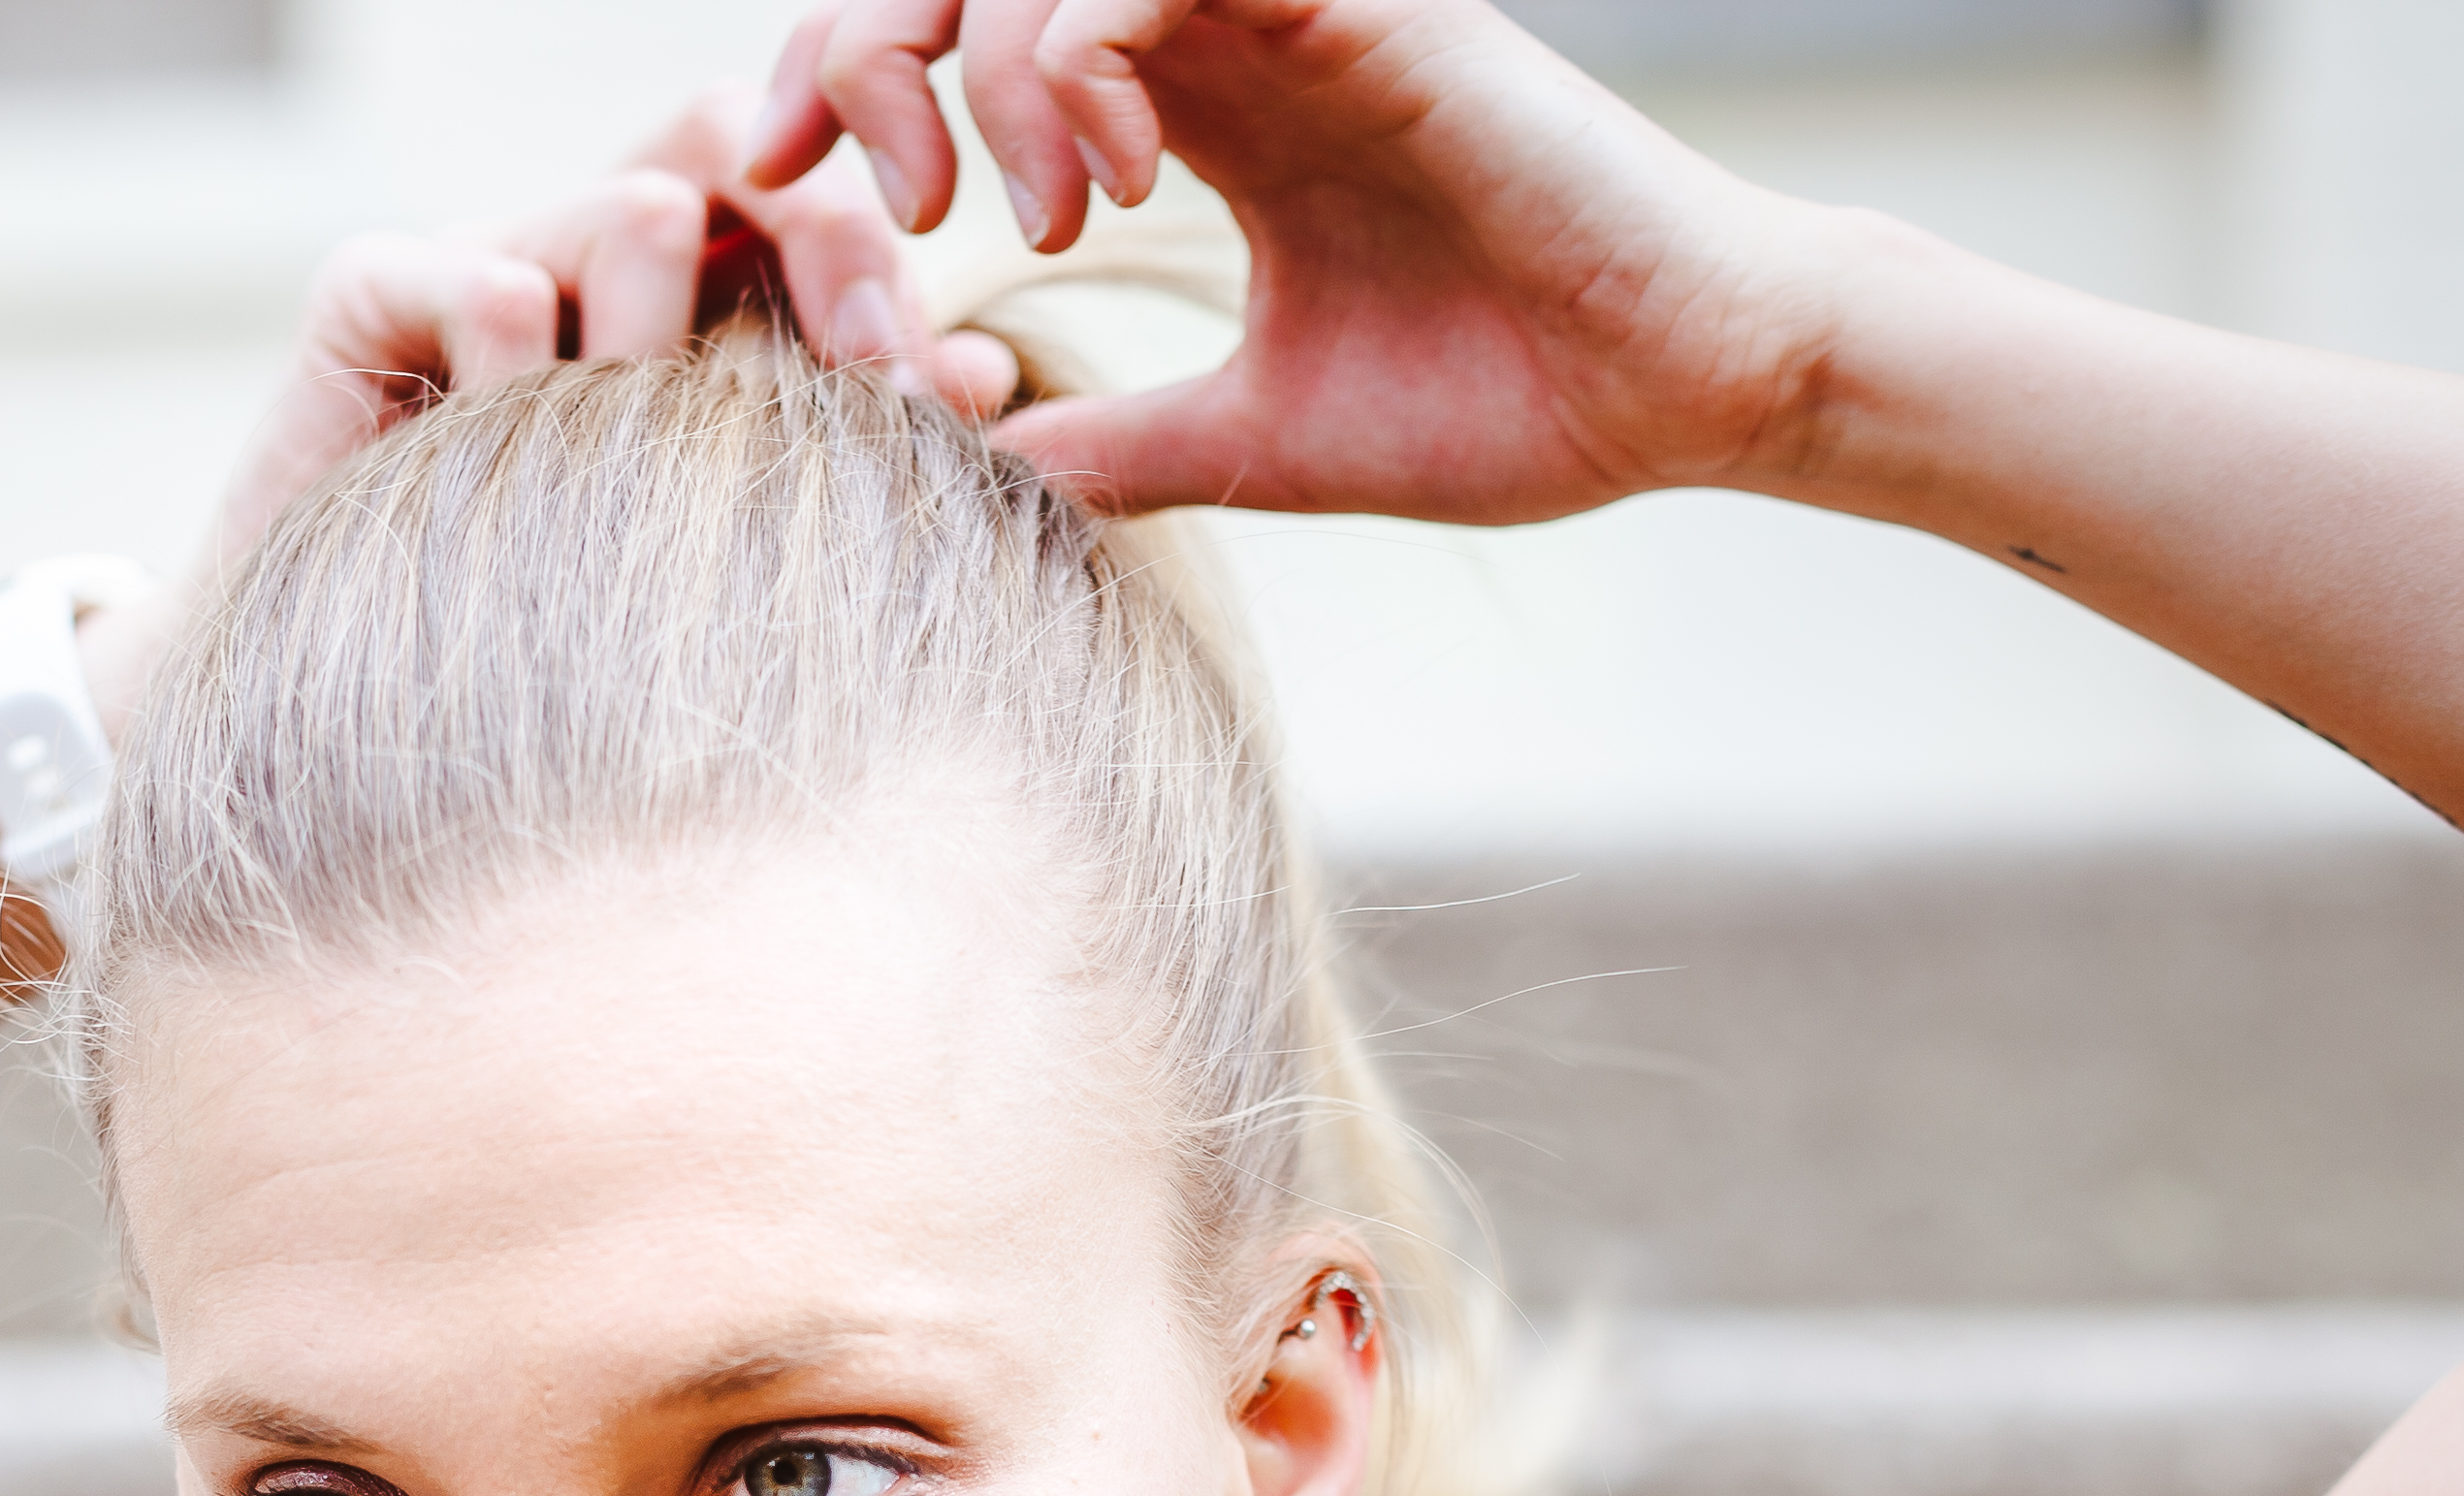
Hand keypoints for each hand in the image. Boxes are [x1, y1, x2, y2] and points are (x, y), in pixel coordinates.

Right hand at [180, 86, 1026, 604]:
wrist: (345, 726)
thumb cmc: (564, 645)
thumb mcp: (730, 542)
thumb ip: (852, 452)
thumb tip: (988, 378)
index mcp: (677, 293)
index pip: (805, 188)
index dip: (882, 259)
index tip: (934, 392)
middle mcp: (579, 251)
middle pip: (730, 144)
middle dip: (830, 243)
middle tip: (876, 368)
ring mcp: (472, 259)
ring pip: (631, 209)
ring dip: (678, 345)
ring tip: (658, 470)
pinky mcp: (364, 293)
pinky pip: (478, 282)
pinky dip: (521, 374)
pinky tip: (522, 485)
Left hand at [751, 0, 1828, 526]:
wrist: (1681, 393)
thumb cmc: (1506, 406)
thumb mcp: (1251, 441)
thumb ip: (1111, 443)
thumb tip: (969, 481)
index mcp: (1186, 101)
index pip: (959, 30)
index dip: (834, 81)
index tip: (781, 190)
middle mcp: (1221, 23)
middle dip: (854, 47)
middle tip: (862, 189)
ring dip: (977, 65)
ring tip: (1026, 221)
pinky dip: (1080, 55)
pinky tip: (1109, 189)